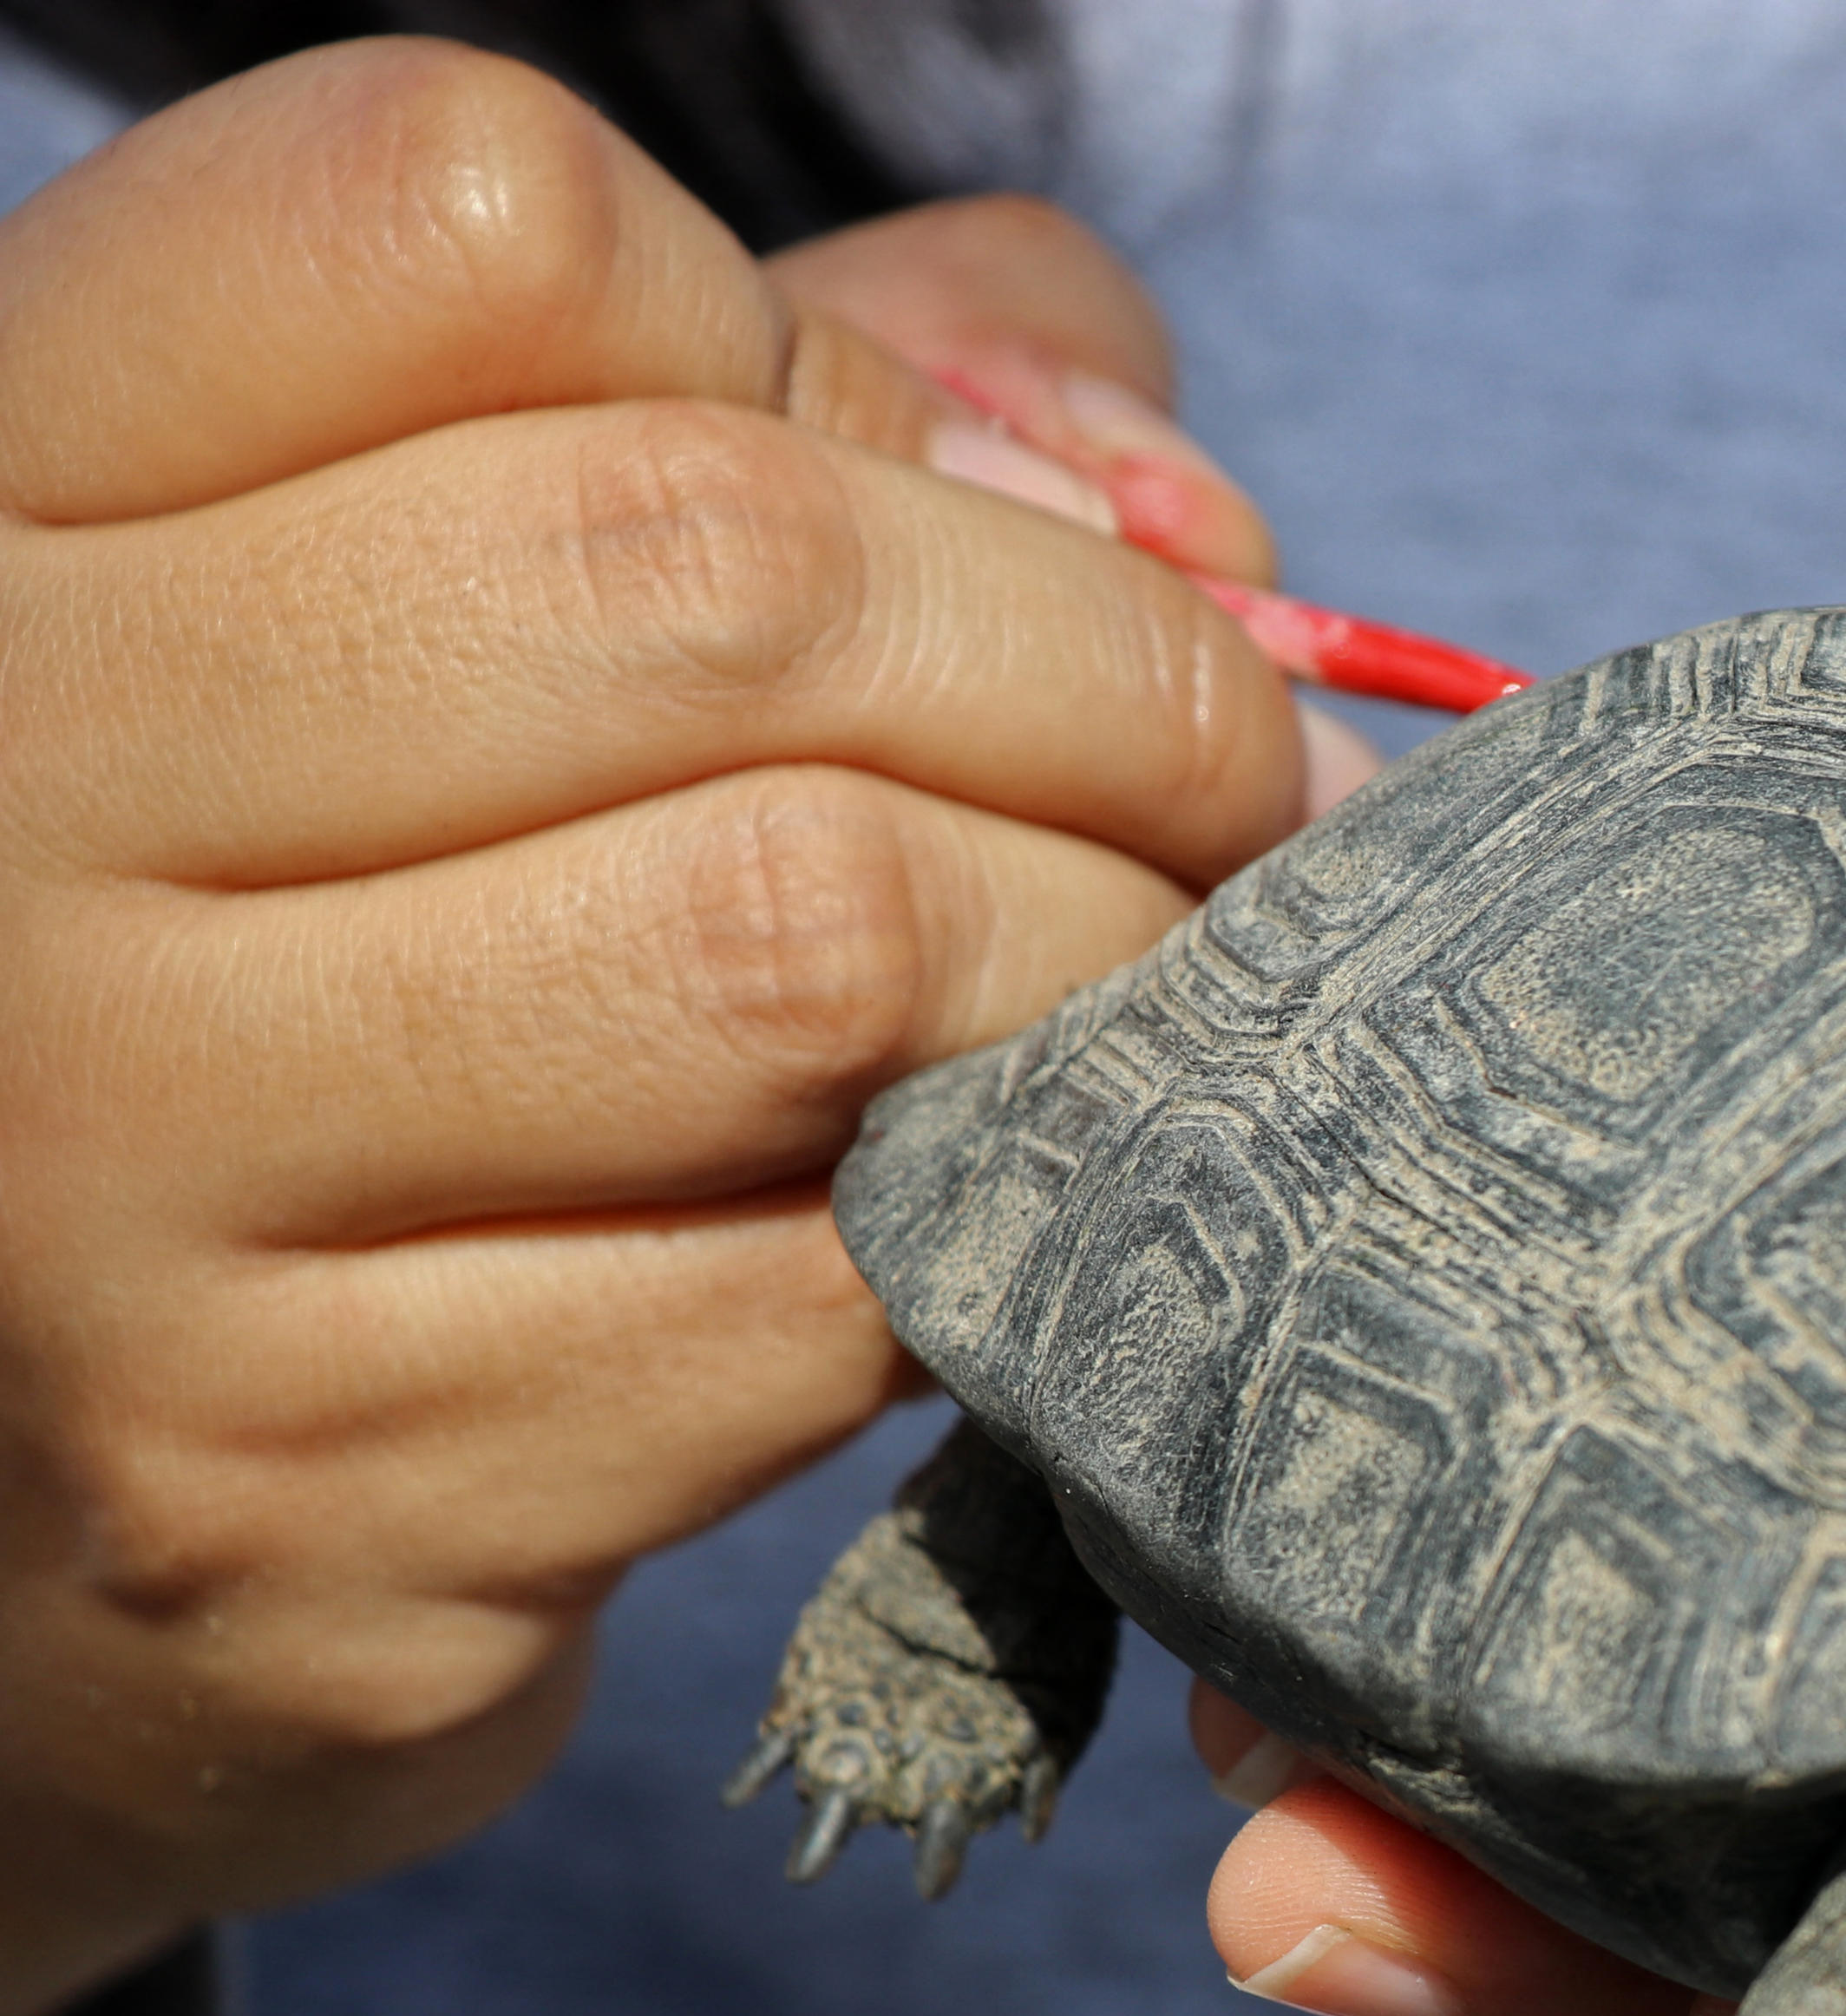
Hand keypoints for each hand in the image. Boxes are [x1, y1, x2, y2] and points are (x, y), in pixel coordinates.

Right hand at [0, 41, 1318, 2015]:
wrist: (46, 1490)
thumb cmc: (351, 949)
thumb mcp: (487, 581)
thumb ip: (833, 400)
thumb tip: (1162, 507)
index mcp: (3, 479)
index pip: (469, 219)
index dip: (799, 342)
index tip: (924, 495)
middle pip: (714, 574)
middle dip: (1111, 675)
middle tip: (1249, 777)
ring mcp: (113, 1173)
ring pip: (818, 940)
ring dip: (1110, 963)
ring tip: (1163, 982)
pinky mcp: (301, 1494)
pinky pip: (825, 1296)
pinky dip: (1005, 1237)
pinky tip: (1000, 1212)